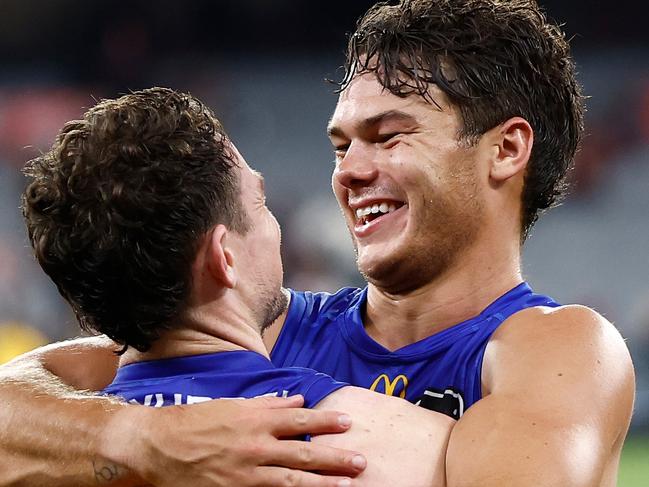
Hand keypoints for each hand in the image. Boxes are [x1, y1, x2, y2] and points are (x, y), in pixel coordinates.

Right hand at [106, 395, 365, 486]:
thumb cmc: (194, 422)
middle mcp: (255, 446)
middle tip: (361, 461)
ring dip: (321, 483)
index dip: (326, 421)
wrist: (157, 447)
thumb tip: (297, 399)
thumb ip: (267, 404)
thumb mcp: (232, 405)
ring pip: (292, 480)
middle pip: (303, 453)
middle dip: (334, 458)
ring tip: (346, 486)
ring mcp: (246, 473)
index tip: (348, 422)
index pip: (300, 420)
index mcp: (255, 420)